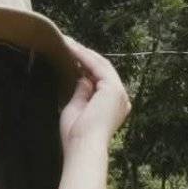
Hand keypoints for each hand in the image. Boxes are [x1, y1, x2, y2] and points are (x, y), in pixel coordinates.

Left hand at [58, 36, 130, 154]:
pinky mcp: (113, 88)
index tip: (70, 56)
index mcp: (113, 106)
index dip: (85, 66)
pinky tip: (71, 48)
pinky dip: (84, 56)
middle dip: (84, 55)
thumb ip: (81, 93)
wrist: (83, 146)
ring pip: (100, 65)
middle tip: (68, 44)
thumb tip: (82, 78)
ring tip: (67, 42)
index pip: (99, 80)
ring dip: (83, 52)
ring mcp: (119, 92)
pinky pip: (97, 66)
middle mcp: (120, 98)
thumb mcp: (77, 108)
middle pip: (102, 70)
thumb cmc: (76, 135)